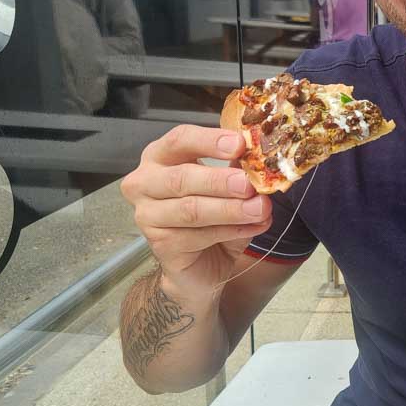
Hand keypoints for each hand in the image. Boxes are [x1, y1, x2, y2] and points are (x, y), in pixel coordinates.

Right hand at [120, 126, 272, 298]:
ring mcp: (147, 215)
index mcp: (160, 157)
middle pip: (181, 177)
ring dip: (230, 209)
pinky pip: (197, 236)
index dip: (209, 141)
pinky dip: (231, 231)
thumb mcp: (228, 188)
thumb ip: (238, 170)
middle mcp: (145, 182)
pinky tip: (253, 227)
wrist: (201, 265)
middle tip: (249, 184)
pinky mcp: (159, 244)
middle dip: (220, 181)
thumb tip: (260, 156)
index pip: (179, 140)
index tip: (239, 144)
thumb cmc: (210, 218)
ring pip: (191, 210)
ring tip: (260, 208)